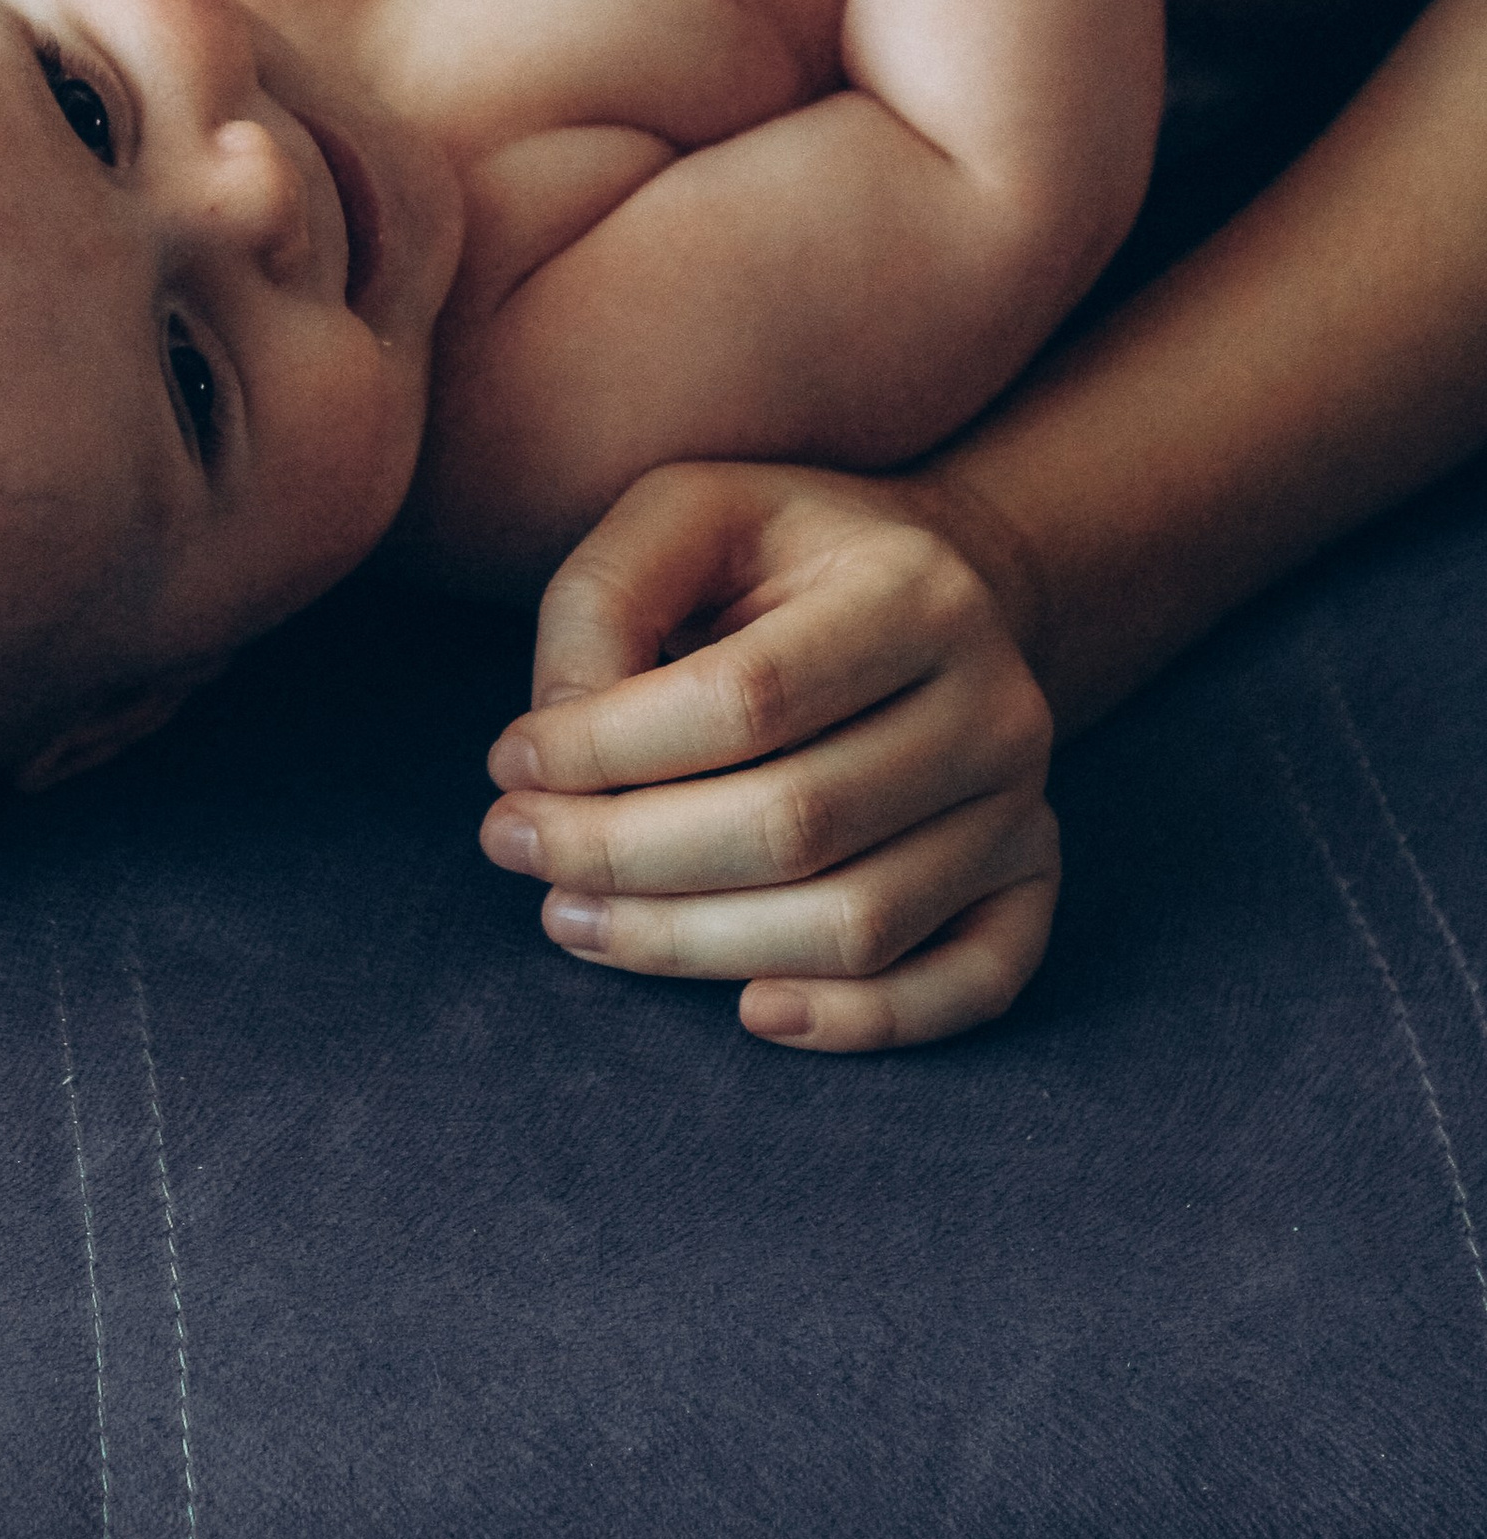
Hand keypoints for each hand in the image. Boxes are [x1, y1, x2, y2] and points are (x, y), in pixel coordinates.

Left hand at [481, 465, 1059, 1050]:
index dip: (607, 749)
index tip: (509, 761)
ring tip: (572, 917)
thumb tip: (554, 751)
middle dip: (624, 855)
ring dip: (690, 944)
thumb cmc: (775, 560)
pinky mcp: (1030, 880)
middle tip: (513, 847)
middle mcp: (994, 702)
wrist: (934, 589)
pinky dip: (859, 1022)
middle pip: (796, 824)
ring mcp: (1024, 803)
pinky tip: (746, 1011)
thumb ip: (602, 601)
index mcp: (913, 589)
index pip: (746, 699)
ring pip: (856, 923)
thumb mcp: (681, 516)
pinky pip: (967, 987)